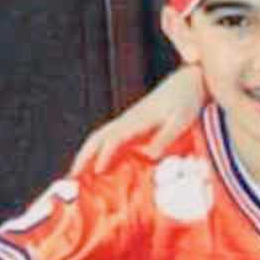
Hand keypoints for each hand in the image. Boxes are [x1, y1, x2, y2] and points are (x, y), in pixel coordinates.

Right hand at [72, 65, 206, 173]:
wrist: (187, 83)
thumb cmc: (185, 101)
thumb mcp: (180, 121)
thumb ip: (166, 137)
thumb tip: (149, 154)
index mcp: (137, 120)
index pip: (114, 138)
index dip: (105, 154)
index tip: (97, 170)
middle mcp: (127, 120)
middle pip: (97, 137)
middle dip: (83, 156)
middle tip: (72, 176)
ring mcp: (127, 121)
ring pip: (99, 137)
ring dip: (85, 154)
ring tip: (76, 173)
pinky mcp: (131, 124)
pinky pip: (108, 138)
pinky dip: (97, 150)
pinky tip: (97, 163)